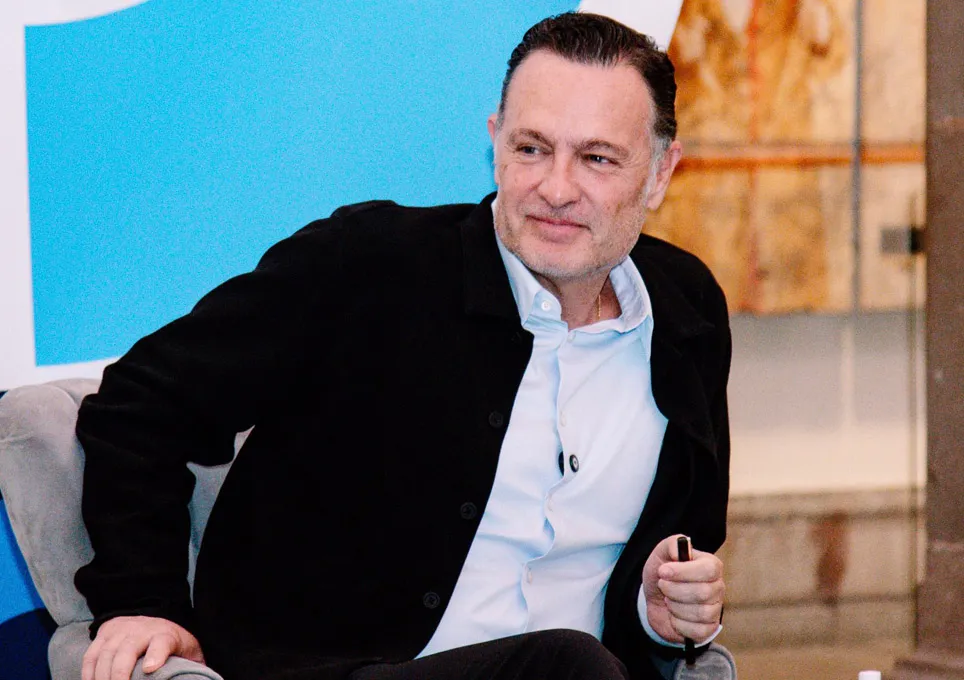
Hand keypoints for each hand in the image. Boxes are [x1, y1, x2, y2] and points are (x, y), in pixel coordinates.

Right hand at [82, 615, 204, 679]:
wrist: (154, 620)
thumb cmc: (172, 644)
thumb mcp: (188, 653)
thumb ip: (191, 667)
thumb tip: (199, 679)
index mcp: (167, 635)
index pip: (163, 642)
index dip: (156, 655)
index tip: (150, 669)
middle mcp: (143, 630)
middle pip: (127, 649)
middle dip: (120, 673)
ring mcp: (122, 630)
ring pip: (107, 653)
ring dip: (102, 677)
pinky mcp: (105, 633)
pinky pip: (92, 655)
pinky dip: (89, 673)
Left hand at [641, 535, 724, 644]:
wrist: (654, 598)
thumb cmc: (662, 573)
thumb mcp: (662, 552)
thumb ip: (672, 544)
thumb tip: (683, 547)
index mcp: (711, 566)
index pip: (709, 570)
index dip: (684, 572)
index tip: (663, 571)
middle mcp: (718, 587)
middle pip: (703, 593)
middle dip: (674, 590)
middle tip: (663, 586)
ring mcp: (715, 610)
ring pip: (700, 613)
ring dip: (675, 607)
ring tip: (668, 600)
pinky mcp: (708, 630)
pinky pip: (697, 631)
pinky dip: (678, 624)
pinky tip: (674, 616)